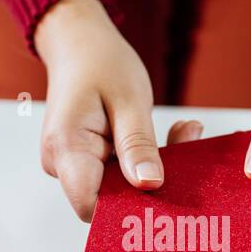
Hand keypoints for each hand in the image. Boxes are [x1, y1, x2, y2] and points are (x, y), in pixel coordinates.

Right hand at [34, 0, 164, 220]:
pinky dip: (147, 159)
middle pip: (110, 198)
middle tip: (188, 140)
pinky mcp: (88, 161)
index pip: (91, 206)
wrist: (79, 43)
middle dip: (154, 182)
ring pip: (121, 187)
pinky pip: (121, 174)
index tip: (167, 187)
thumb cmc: (99, 62)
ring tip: (183, 132)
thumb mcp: (129, 99)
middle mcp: (62, 163)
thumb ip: (138, 145)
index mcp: (66, 148)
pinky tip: (171, 134)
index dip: (128, 208)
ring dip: (155, 166)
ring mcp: (74, 164)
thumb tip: (150, 184)